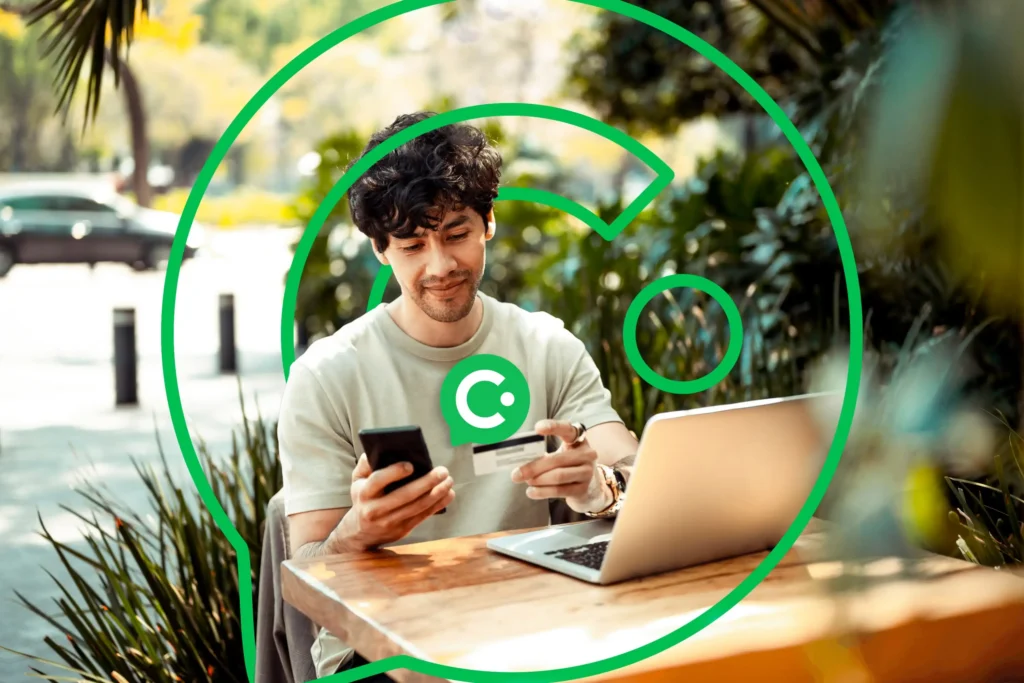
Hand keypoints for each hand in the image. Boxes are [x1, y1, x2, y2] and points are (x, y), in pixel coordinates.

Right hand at [336, 454, 454, 551]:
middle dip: (426, 482)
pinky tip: (448, 494)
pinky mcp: (402, 530)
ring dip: (437, 494)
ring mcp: (389, 522)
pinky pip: (422, 516)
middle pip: (404, 496)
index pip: (378, 481)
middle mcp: (375, 509)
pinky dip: (438, 505)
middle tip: (442, 471)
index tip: (411, 465)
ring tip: (449, 481)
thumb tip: (377, 449)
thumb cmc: (363, 498)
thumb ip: (365, 465)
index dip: (394, 472)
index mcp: (364, 493)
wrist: (360, 532)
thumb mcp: (357, 481)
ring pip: (417, 507)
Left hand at [510, 419, 611, 513]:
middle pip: (557, 459)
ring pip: (558, 476)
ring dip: (538, 480)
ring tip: (526, 481)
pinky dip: (543, 492)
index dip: (553, 427)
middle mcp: (586, 454)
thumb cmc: (567, 465)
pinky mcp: (583, 489)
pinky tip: (531, 492)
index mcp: (578, 439)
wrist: (589, 486)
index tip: (537, 428)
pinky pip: (560, 490)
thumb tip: (518, 458)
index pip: (567, 429)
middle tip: (516, 474)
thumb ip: (543, 452)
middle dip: (534, 467)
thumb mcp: (560, 453)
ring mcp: (587, 472)